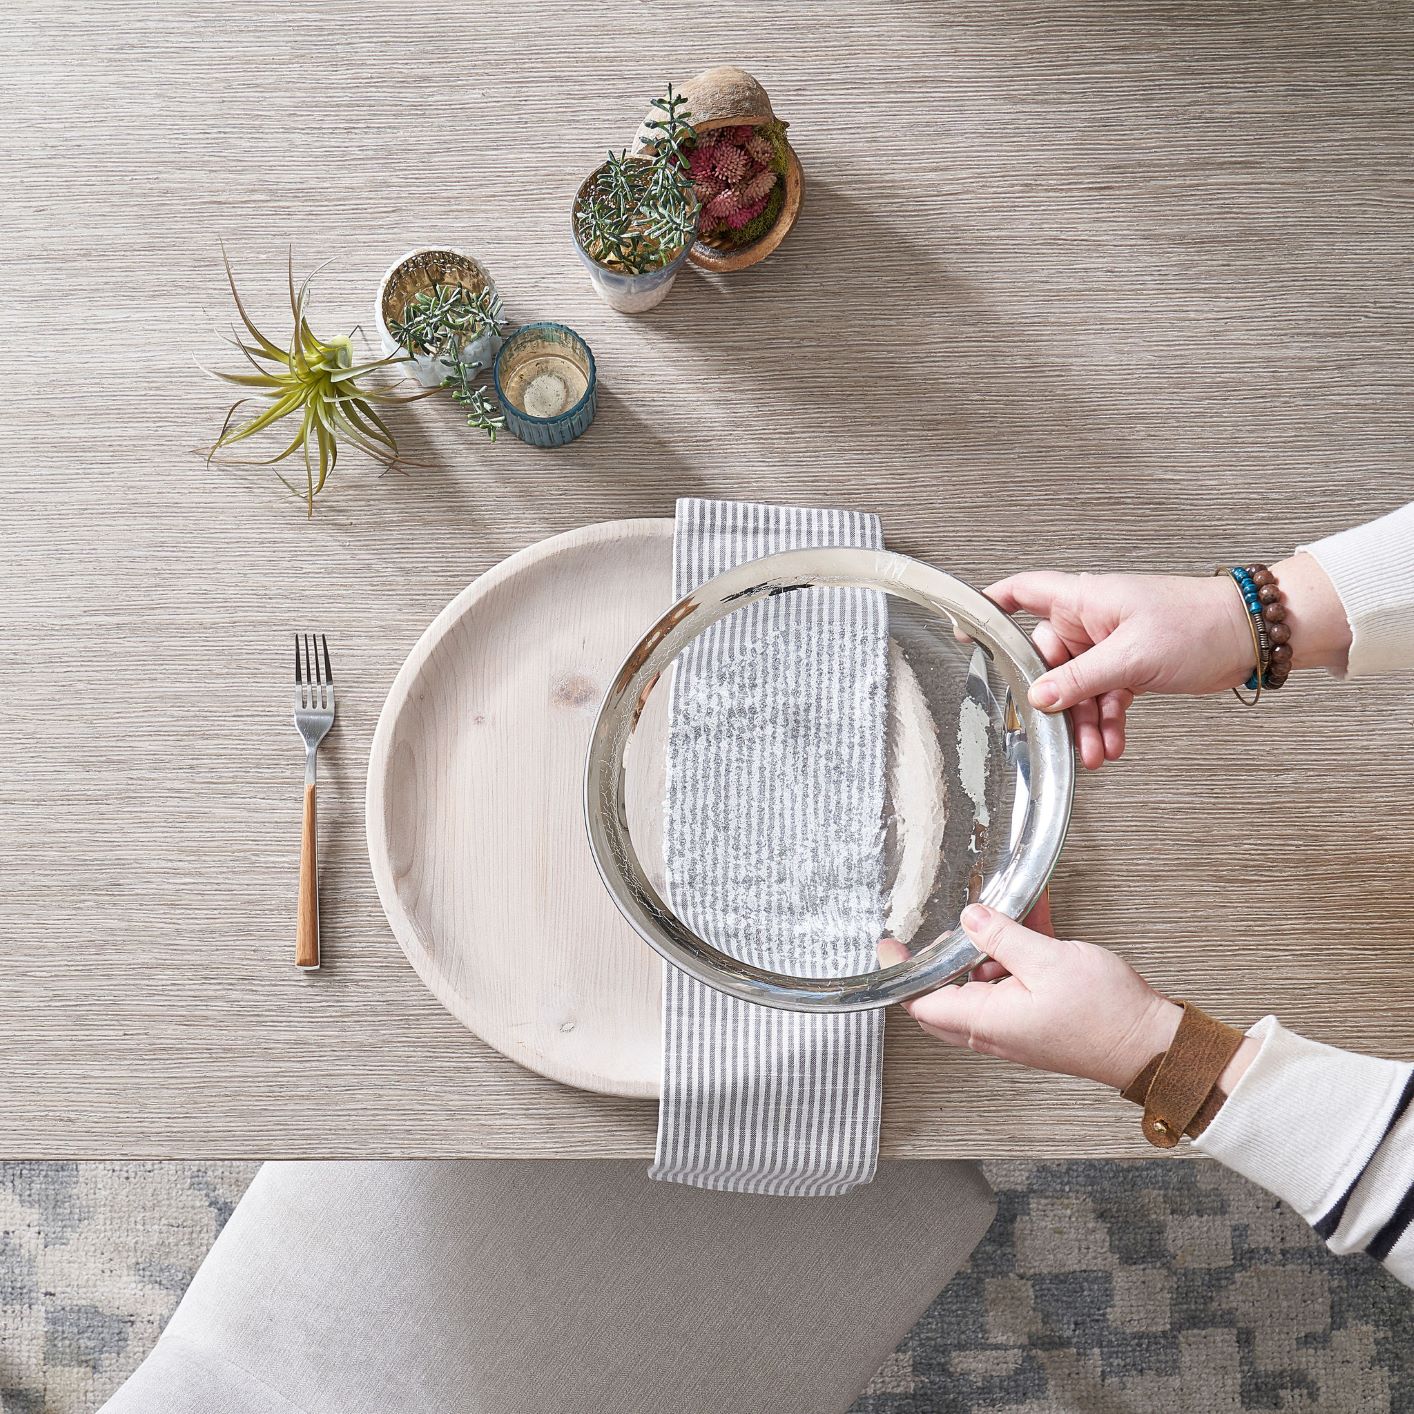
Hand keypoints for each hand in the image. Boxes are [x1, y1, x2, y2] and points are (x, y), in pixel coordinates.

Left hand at [882, 902, 1180, 1088]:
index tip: (888, 946)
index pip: (923, 1002)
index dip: (901, 974)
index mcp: (986, 1019)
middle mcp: (995, 1027)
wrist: (1151, 1044)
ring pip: (985, 978)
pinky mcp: (1038, 1014)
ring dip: (991, 944)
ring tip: (1004, 908)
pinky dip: (1019, 949)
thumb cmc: (1106, 1015)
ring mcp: (1016, 1023)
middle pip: (949, 989)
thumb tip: (969, 918)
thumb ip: (1002, 937)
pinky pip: (1016, 977)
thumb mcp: (1048, 960)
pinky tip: (1033, 914)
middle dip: (946, 953)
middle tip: (946, 921)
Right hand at [984, 570, 1251, 768]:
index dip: (990, 606)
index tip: (967, 629)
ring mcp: (1110, 645)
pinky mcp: (1130, 666)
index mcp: (1083, 600)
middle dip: (1053, 700)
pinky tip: (1113, 744)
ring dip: (1084, 722)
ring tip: (1094, 753)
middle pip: (1048, 659)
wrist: (1250, 635)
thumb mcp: (1130, 656)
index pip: (1021, 592)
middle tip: (1054, 731)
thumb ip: (1079, 680)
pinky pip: (1105, 697)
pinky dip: (1108, 722)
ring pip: (1078, 688)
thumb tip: (1039, 697)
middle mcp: (1091, 620)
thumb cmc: (1197, 624)